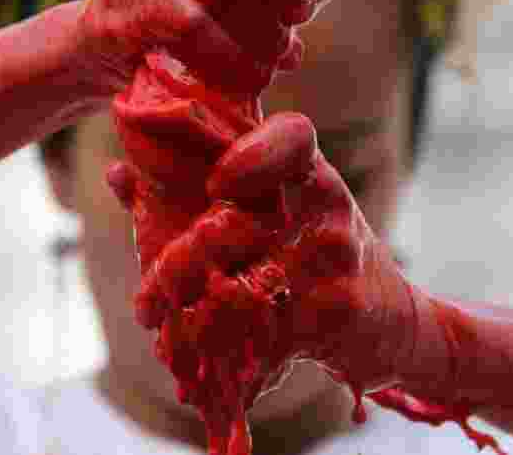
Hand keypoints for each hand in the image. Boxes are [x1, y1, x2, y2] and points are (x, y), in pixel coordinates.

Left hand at [108, 112, 446, 395]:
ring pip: (241, 288)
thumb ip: (198, 189)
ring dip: (189, 321)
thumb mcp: (281, 210)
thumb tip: (117, 171)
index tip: (216, 181)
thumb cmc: (319, 253)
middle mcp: (326, 208)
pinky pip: (264, 337)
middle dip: (176, 267)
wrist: (395, 321)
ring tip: (160, 337)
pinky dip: (227, 361)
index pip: (291, 137)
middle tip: (147, 303)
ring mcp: (334, 259)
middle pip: (236, 224)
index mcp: (309, 174)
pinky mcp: (337, 311)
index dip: (253, 151)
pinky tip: (203, 375)